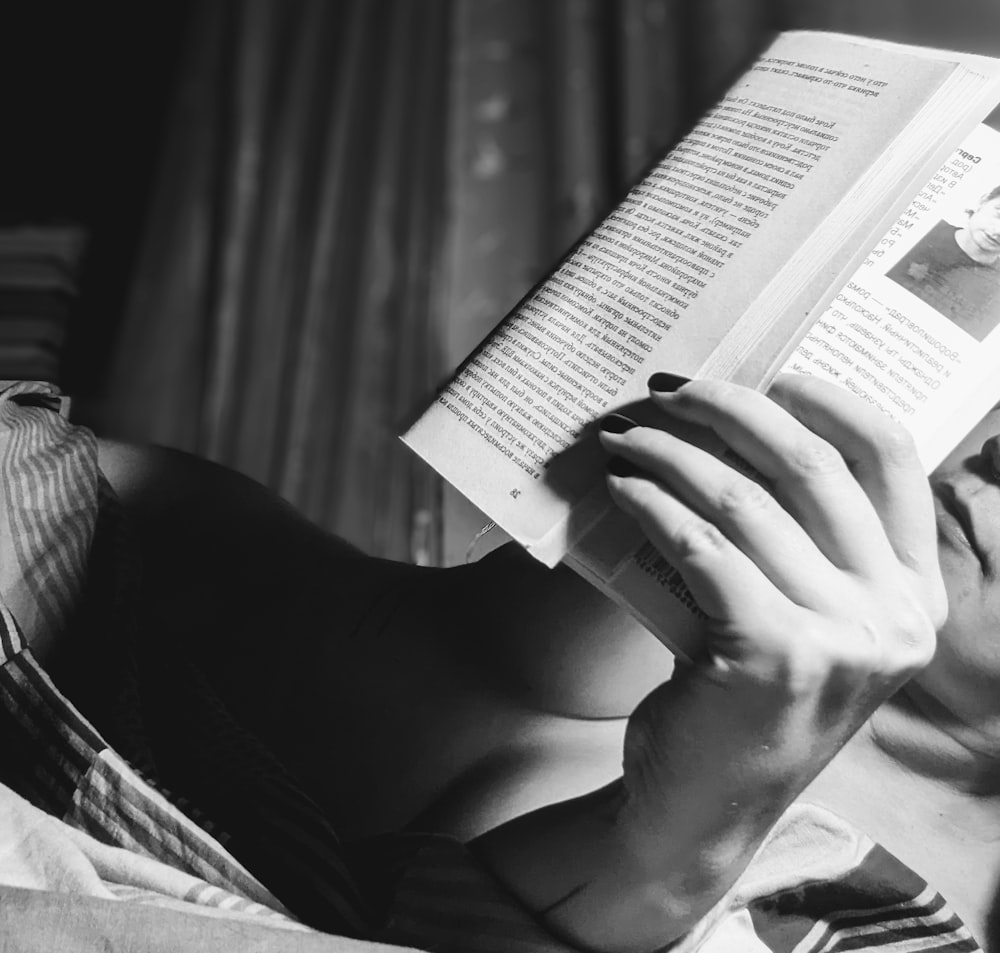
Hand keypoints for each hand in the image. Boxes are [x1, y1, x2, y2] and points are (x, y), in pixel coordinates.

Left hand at [595, 373, 945, 926]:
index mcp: (913, 592)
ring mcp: (843, 639)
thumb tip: (730, 429)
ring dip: (670, 454)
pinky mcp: (774, 655)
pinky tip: (621, 489)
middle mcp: (895, 614)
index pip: (893, 457)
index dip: (829, 398)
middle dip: (728, 410)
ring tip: (623, 437)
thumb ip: (795, 539)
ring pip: (745, 499)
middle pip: (812, 464)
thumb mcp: (800, 616)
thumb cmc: (744, 696)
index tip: (768, 375)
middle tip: (665, 392)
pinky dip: (654, 504)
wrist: (706, 806)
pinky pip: (702, 545)